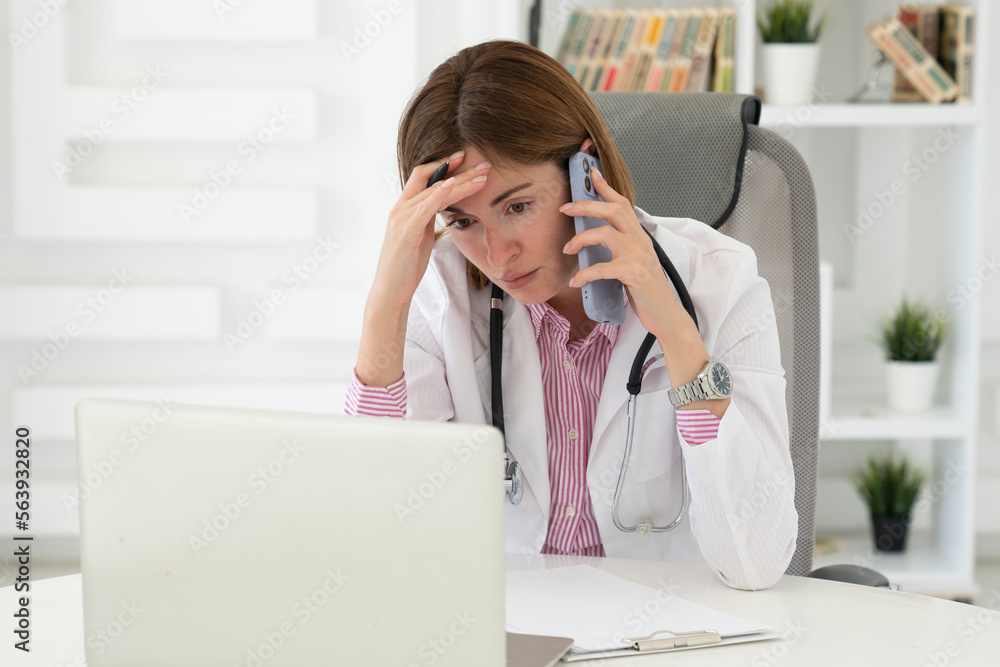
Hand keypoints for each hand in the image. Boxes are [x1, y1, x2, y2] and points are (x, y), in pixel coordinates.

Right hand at [369, 150, 490, 312]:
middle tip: (483, 164)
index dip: (443, 165)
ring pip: (433, 191)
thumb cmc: (406, 266)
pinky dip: (439, 194)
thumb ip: (428, 218)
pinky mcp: (406, 231)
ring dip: (460, 182)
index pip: (422, 176)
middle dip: (459, 170)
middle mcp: (400, 209)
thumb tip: (444, 206)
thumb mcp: (421, 236)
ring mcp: (401, 219)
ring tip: (482, 177)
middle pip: (431, 179)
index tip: (465, 159)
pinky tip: (452, 185)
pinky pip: (424, 207)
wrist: (391, 291)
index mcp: (404, 209)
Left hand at [559, 166, 683, 340]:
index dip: (606, 187)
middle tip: (565, 209)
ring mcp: (638, 256)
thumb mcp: (633, 263)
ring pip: (605, 234)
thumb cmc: (646, 291)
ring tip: (567, 249)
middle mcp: (640, 241)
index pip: (623, 203)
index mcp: (639, 236)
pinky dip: (585, 274)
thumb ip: (619, 249)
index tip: (591, 173)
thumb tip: (591, 241)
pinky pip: (602, 268)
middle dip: (586, 205)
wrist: (666, 314)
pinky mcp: (634, 274)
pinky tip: (575, 281)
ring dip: (581, 239)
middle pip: (612, 210)